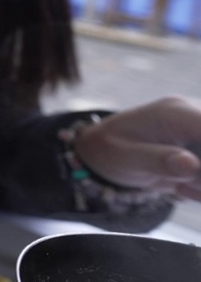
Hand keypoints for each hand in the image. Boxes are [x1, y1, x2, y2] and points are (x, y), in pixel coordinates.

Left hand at [74, 96, 200, 200]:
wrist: (107, 151)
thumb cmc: (111, 149)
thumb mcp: (125, 157)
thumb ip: (157, 160)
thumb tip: (191, 164)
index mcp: (174, 113)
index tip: (193, 174)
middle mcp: (196, 117)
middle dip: (199, 177)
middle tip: (182, 184)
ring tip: (178, 184)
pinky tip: (182, 185)